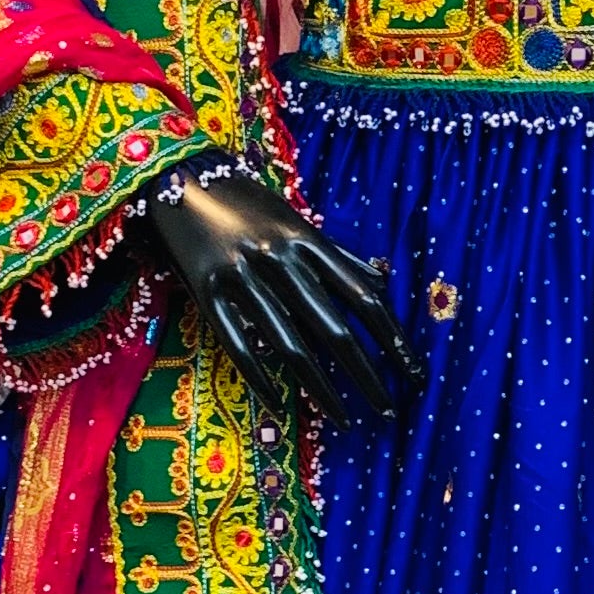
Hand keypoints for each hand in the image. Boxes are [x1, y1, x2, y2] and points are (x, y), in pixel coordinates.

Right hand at [142, 172, 422, 419]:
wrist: (180, 176)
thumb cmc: (247, 202)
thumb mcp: (296, 220)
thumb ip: (336, 254)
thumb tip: (379, 282)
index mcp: (307, 240)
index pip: (361, 298)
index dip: (392, 338)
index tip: (412, 372)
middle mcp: (279, 258)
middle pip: (332, 329)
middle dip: (365, 375)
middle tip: (387, 411)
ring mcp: (241, 275)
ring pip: (289, 345)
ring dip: (320, 388)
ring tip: (343, 418)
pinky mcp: (206, 290)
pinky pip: (237, 344)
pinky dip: (259, 378)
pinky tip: (280, 405)